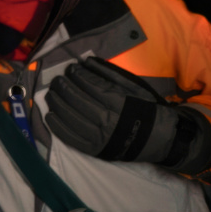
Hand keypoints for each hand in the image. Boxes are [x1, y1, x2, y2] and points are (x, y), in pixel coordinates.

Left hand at [45, 57, 210, 173]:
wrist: (159, 139)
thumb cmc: (145, 109)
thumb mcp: (133, 87)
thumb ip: (109, 73)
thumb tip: (85, 61)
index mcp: (118, 103)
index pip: (90, 85)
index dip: (77, 75)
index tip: (70, 68)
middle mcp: (107, 121)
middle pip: (77, 100)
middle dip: (64, 86)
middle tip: (57, 79)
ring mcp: (100, 137)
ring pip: (70, 117)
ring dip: (57, 103)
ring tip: (51, 93)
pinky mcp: (95, 150)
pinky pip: (71, 138)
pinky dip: (57, 126)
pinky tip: (50, 115)